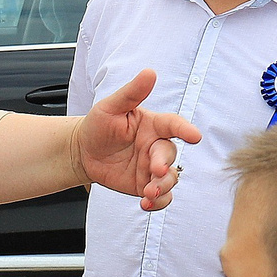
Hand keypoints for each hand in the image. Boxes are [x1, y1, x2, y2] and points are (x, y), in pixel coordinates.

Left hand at [74, 71, 200, 210]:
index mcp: (153, 125)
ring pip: (170, 178)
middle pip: (171, 155)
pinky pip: (161, 197)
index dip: (185, 129)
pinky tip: (145, 204)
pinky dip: (158, 202)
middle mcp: (157, 146)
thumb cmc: (98, 125)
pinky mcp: (145, 185)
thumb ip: (131, 93)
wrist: (82, 151)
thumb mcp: (110, 107)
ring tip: (148, 193)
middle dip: (165, 164)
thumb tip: (149, 72)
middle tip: (155, 170)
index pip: (173, 125)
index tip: (195, 136)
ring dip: (163, 186)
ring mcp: (153, 167)